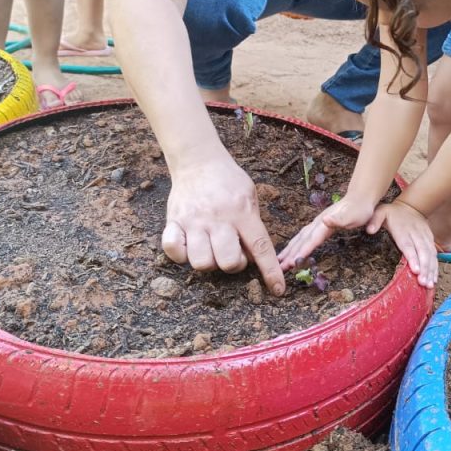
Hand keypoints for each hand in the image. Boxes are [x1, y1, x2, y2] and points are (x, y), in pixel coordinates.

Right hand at [162, 158, 285, 295]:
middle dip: (233, 265)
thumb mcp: (250, 196)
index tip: (278, 289)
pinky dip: (180, 254)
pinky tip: (188, 245)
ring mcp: (193, 221)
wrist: (198, 160)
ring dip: (208, 261)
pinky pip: (173, 251)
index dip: (270, 271)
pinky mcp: (173, 221)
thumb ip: (253, 225)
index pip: (260, 247)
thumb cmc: (229, 181)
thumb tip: (255, 257)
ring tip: (210, 248)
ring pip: (201, 263)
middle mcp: (218, 219)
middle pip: (228, 262)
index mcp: (242, 212)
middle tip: (231, 252)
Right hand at [278, 195, 376, 269]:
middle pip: (301, 240)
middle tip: (280, 267)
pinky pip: (303, 238)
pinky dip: (294, 246)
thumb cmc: (359, 210)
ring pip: (299, 239)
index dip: (301, 251)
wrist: (359, 198)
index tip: (291, 262)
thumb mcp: (352, 215)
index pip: (311, 240)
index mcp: (324, 223)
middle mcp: (317, 224)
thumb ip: (339, 219)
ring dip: (289, 250)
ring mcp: (316, 225)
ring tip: (279, 262)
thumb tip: (325, 220)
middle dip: (290, 254)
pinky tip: (290, 251)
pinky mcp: (318, 227)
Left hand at [366, 200, 437, 288]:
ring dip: (431, 270)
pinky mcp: (430, 240)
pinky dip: (435, 267)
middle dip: (424, 268)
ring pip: (430, 255)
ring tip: (429, 285)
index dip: (413, 258)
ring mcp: (425, 237)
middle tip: (423, 283)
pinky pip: (434, 254)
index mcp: (403, 230)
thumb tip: (369, 230)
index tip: (415, 270)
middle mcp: (416, 234)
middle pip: (422, 252)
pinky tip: (433, 279)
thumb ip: (375, 220)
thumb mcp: (381, 212)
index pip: (408, 245)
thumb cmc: (393, 212)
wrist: (412, 205)